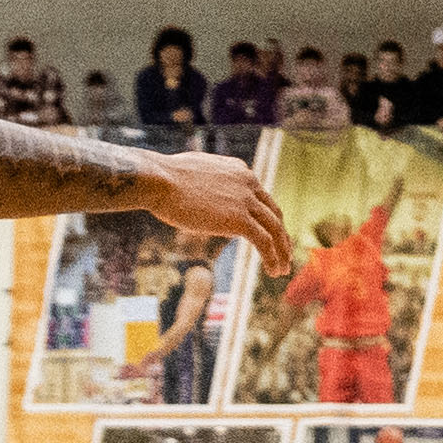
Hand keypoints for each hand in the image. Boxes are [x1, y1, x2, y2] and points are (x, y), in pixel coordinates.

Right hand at [141, 148, 287, 259]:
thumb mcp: (194, 174)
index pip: (261, 197)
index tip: (269, 234)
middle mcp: (248, 183)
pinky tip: (273, 271)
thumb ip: (208, 184)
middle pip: (274, 213)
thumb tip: (205, 196)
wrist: (157, 180)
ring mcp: (245, 200)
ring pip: (275, 229)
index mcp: (239, 171)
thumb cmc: (163, 178)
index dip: (267, 218)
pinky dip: (272, 258)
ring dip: (281, 251)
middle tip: (285, 253)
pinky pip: (264, 242)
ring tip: (282, 270)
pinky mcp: (239, 219)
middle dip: (281, 236)